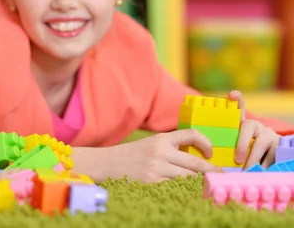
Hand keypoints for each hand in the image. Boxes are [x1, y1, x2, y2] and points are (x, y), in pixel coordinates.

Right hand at [76, 130, 222, 183]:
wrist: (106, 163)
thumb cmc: (130, 155)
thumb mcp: (150, 144)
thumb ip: (170, 147)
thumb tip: (197, 158)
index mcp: (161, 138)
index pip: (192, 134)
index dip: (207, 143)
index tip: (210, 153)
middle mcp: (160, 151)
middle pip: (196, 162)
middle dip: (212, 171)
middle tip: (221, 176)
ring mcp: (156, 168)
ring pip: (189, 178)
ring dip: (199, 183)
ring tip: (207, 186)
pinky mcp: (151, 182)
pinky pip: (176, 188)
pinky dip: (184, 191)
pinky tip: (188, 193)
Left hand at [226, 90, 279, 168]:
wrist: (268, 162)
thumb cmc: (243, 157)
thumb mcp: (232, 150)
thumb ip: (224, 147)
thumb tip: (208, 154)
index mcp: (241, 125)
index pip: (239, 107)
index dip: (237, 99)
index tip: (232, 95)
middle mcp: (256, 125)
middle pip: (249, 126)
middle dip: (242, 144)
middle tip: (237, 160)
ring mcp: (269, 134)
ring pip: (262, 142)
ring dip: (253, 158)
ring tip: (247, 171)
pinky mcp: (279, 144)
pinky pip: (273, 154)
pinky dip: (265, 165)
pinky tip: (259, 172)